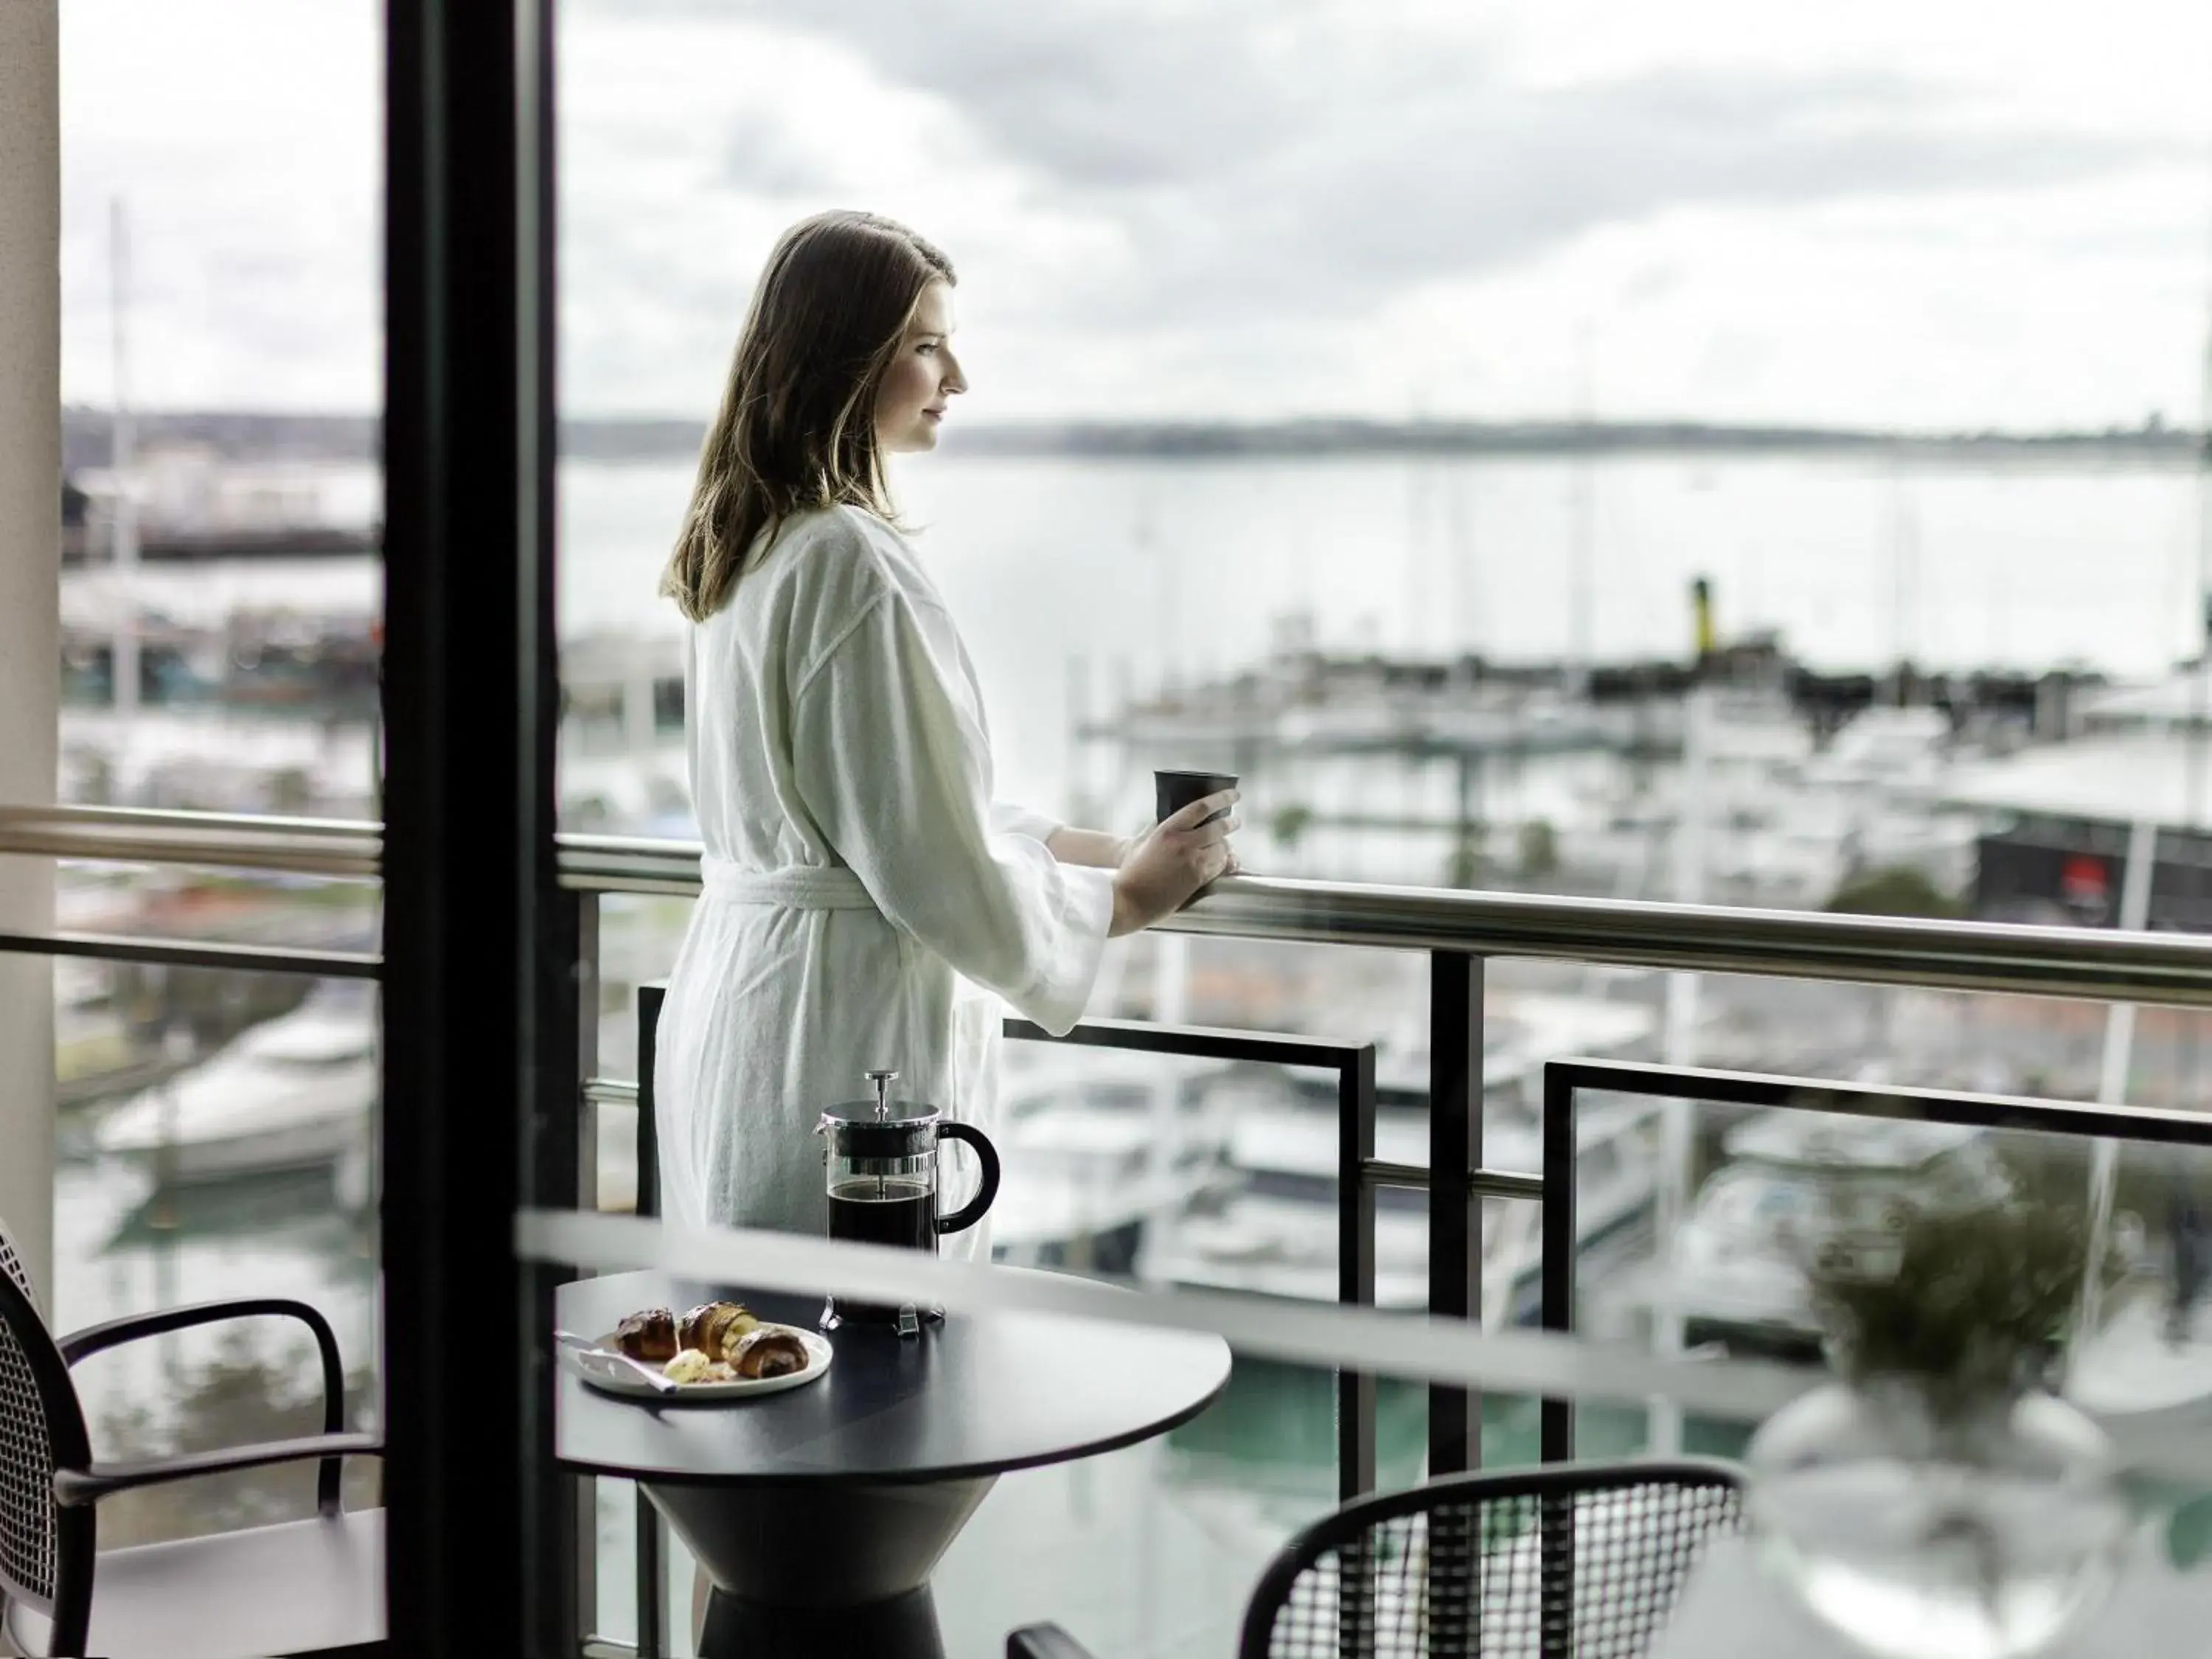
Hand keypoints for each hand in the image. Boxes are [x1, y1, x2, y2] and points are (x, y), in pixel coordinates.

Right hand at [1109, 790, 1239, 936]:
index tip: (1233, 795)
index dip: (1222, 798)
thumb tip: (1168, 818)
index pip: (1201, 808)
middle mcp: (1183, 845)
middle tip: (1235, 821)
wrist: (1130, 901)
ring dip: (1227, 846)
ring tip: (1226, 845)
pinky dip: (1224, 862)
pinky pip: (1219, 867)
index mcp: (1168, 831)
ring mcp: (1192, 863)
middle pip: (1218, 828)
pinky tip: (1223, 861)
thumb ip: (1157, 828)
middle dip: (1231, 823)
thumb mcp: (1141, 842)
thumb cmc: (1131, 873)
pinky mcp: (1197, 881)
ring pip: (1222, 849)